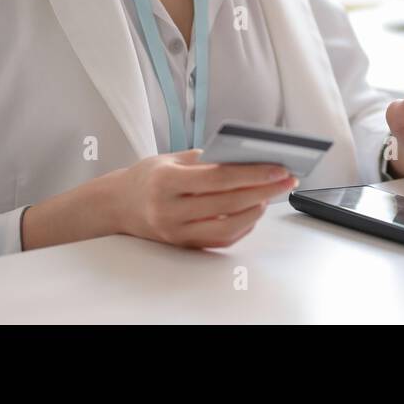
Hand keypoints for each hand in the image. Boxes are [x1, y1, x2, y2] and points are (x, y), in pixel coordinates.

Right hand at [115, 149, 296, 247]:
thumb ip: (209, 159)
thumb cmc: (148, 176)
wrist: (117, 206)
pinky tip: (254, 210)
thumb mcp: (173, 158)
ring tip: (271, 193)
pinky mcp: (183, 246)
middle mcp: (169, 210)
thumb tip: (250, 158)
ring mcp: (176, 233)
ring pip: (228, 227)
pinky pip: (220, 240)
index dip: (252, 173)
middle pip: (228, 204)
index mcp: (166, 182)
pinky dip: (243, 226)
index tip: (279, 167)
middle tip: (287, 180)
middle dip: (264, 191)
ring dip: (256, 210)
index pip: (219, 178)